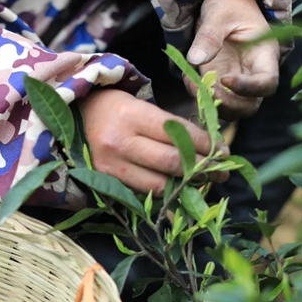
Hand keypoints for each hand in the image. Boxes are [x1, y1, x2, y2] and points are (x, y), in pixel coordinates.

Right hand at [79, 89, 229, 196]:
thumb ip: (171, 127)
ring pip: (158, 186)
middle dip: (203, 169)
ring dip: (185, 187)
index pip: (178, 133)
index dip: (205, 145)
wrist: (77, 117)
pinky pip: (143, 195)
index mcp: (131, 116)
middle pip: (171, 162)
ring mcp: (111, 166)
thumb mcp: (142, 106)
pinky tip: (177, 187)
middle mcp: (119, 142)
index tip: (224, 151)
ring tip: (202, 182)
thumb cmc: (117, 109)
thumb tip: (210, 148)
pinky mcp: (106, 182)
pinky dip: (165, 193)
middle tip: (222, 172)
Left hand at [185, 0, 279, 119]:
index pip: (267, 83)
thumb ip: (210, 36)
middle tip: (206, 90)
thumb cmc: (229, 7)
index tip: (225, 80)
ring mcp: (236, 85)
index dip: (248, 88)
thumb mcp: (219, 14)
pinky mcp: (219, 88)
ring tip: (193, 83)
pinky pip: (212, 102)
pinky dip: (199, 97)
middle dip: (227, 104)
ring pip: (230, 110)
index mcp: (264, 56)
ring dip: (210, 104)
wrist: (223, 10)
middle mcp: (253, 75)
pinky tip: (189, 79)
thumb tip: (196, 60)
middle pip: (249, 106)